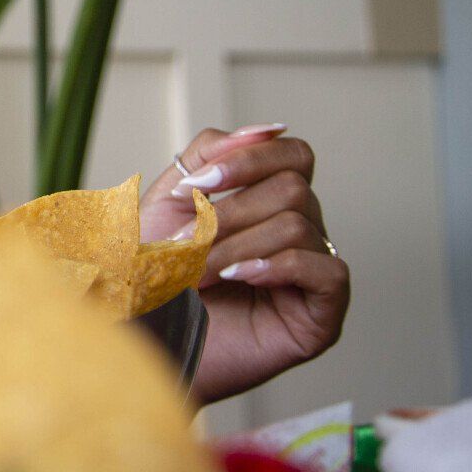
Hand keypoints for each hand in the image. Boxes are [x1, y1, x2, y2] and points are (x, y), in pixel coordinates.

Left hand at [142, 125, 349, 403]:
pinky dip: (276, 266)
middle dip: (230, 211)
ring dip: (235, 245)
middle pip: (293, 188)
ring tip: (195, 272)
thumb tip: (267, 129)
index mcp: (266, 202)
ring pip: (300, 226)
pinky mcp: (322, 314)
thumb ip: (212, 154)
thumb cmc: (151, 277)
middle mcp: (297, 233)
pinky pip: (328, 270)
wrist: (143, 342)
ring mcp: (312, 274)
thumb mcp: (171, 202)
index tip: (195, 184)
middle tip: (184, 241)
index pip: (293, 155)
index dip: (250, 158)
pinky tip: (237, 277)